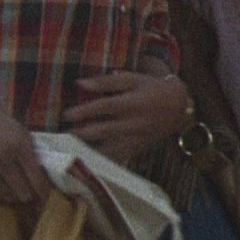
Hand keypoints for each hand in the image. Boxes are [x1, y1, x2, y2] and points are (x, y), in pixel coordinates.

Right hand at [0, 93, 47, 203]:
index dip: (43, 191)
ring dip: (11, 195)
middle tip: (30, 194)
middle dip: (29, 195)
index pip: (36, 179)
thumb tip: (41, 176)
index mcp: (19, 145)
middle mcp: (2, 159)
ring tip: (13, 189)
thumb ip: (30, 152)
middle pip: (22, 192)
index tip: (45, 196)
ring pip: (5, 196)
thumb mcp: (19, 130)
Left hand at [63, 71, 187, 163]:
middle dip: (78, 133)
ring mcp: (132, 140)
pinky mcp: (134, 150)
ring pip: (104, 148)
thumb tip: (80, 83)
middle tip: (61, 133)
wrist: (178, 107)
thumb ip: (106, 82)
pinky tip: (84, 159)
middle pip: (99, 131)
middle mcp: (129, 124)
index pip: (101, 108)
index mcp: (129, 104)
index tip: (65, 115)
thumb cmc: (152, 89)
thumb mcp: (132, 79)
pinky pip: (113, 159)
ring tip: (67, 147)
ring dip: (84, 148)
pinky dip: (98, 160)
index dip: (82, 112)